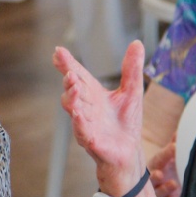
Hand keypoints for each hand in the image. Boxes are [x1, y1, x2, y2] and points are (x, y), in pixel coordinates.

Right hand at [52, 40, 146, 191]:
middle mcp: (86, 107)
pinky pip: (83, 132)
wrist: (128, 152)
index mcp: (93, 94)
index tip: (58, 51)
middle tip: (69, 70)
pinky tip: (79, 116)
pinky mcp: (92, 141)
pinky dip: (80, 124)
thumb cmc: (125, 123)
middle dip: (69, 81)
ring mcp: (86, 124)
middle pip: (72, 91)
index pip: (78, 75)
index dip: (67, 63)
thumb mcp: (132, 91)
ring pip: (74, 110)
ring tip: (74, 87)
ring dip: (72, 99)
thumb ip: (131, 69)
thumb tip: (137, 43)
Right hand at [148, 140, 180, 196]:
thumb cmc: (167, 167)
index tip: (175, 147)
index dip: (166, 153)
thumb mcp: (169, 156)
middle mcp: (154, 179)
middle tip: (160, 173)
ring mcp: (159, 191)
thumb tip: (180, 132)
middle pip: (152, 178)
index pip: (159, 158)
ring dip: (165, 189)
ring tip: (174, 184)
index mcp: (156, 165)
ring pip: (158, 192)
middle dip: (155, 176)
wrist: (164, 187)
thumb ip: (174, 145)